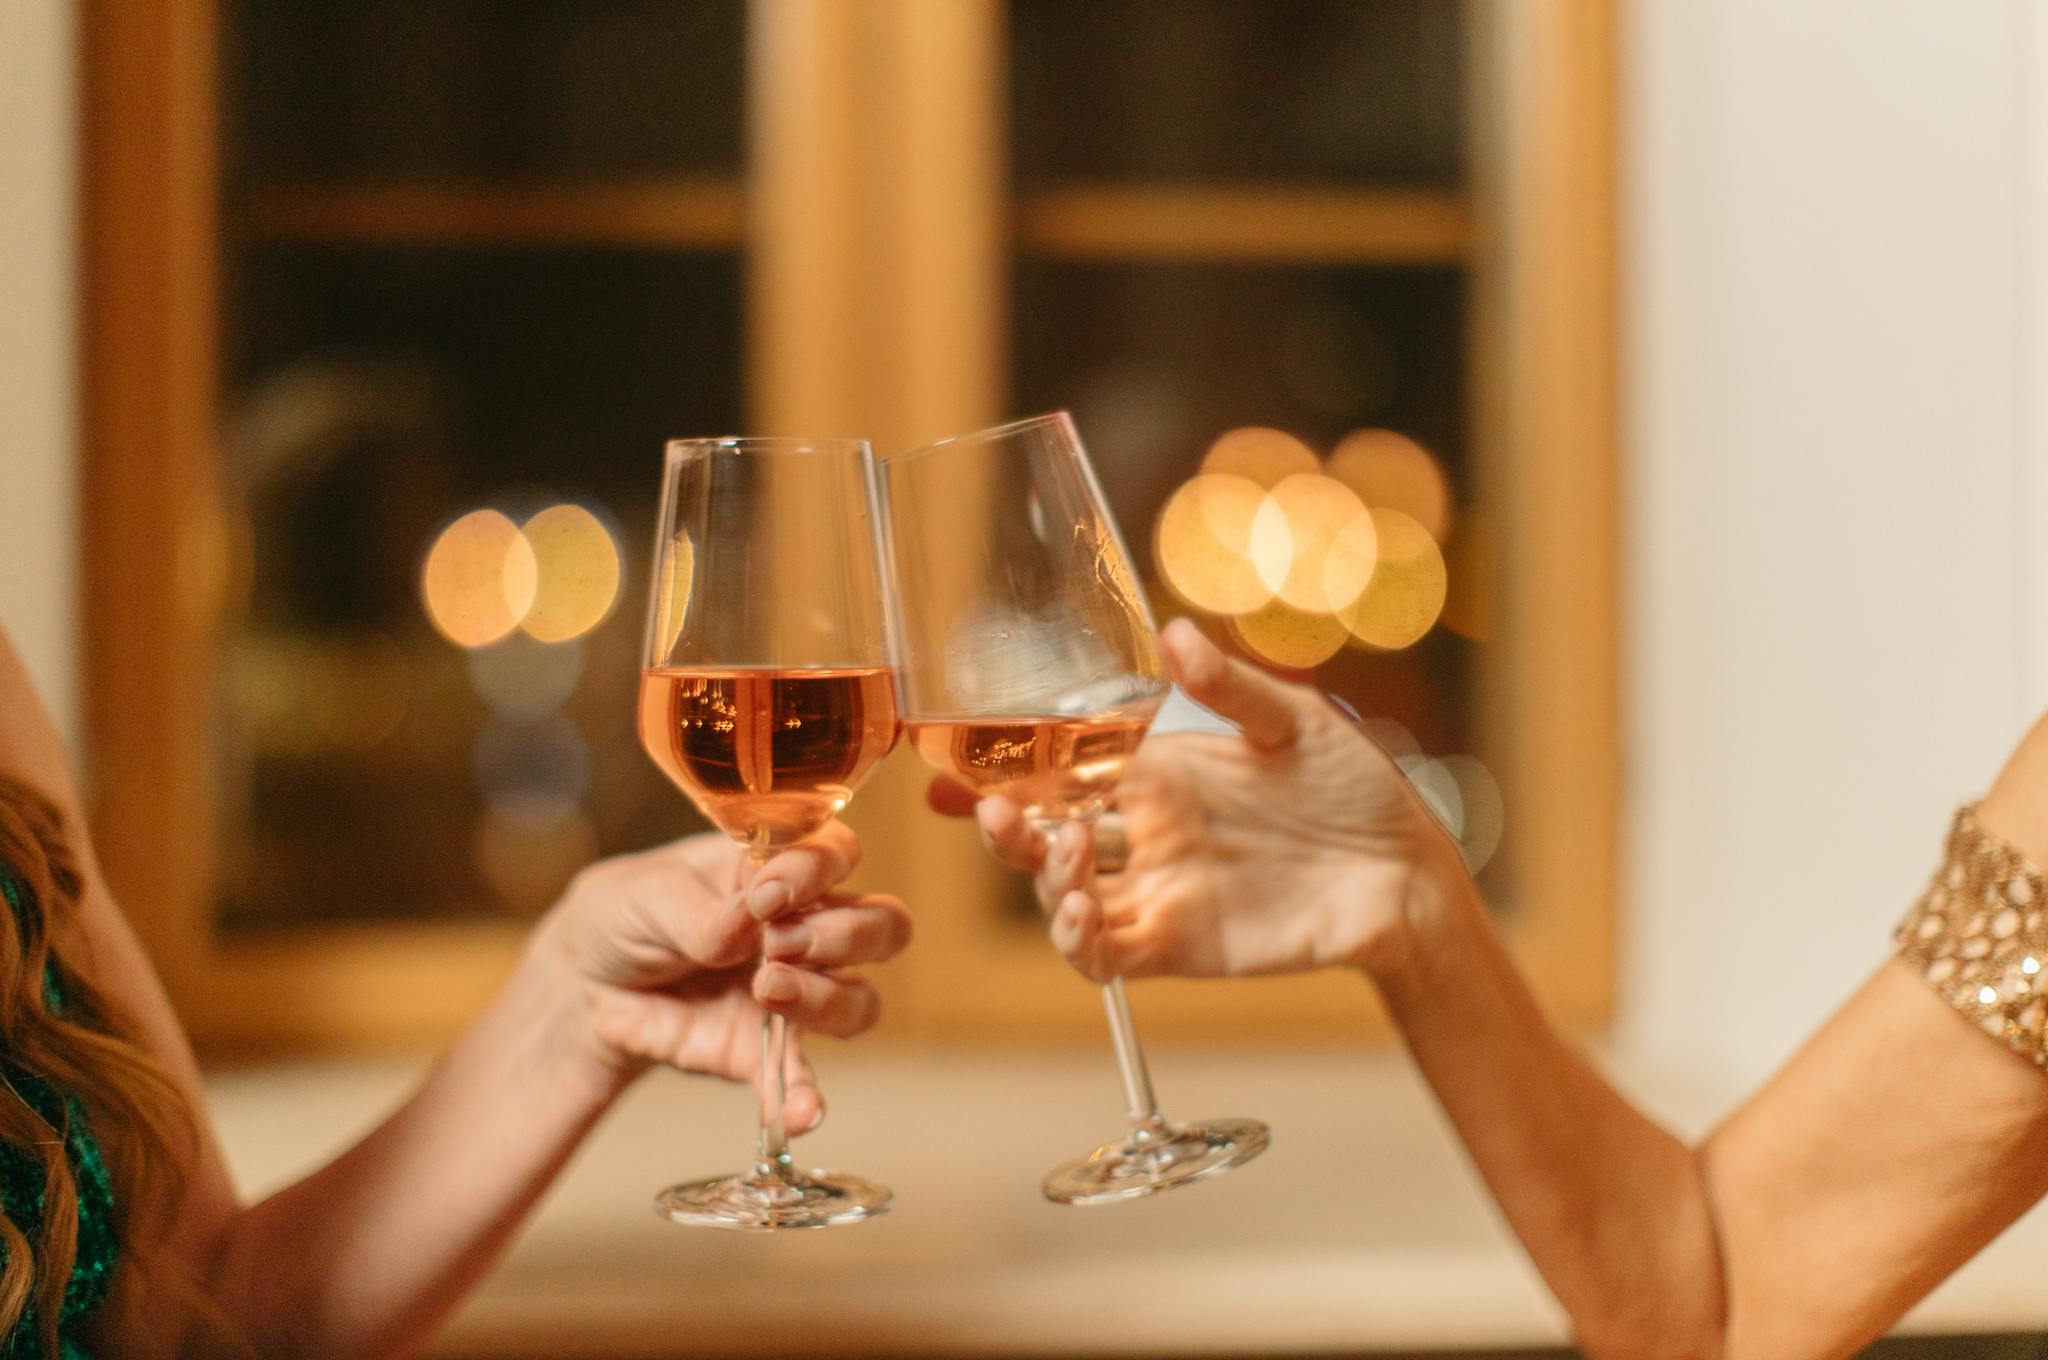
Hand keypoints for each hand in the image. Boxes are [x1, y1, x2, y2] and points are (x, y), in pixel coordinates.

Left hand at [533, 821, 910, 1132]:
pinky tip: (801, 1114)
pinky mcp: (763, 1052)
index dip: (819, 869)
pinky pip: (801, 1078)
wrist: (583, 984)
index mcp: (779, 868)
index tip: (768, 893)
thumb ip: (701, 912)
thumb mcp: (646, 894)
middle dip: (845, 934)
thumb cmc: (624, 914)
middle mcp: (804, 927)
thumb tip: (745, 926)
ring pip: (860, 999)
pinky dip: (807, 1098)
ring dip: (825, 997)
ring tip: (764, 991)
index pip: (838, 855)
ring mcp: (793, 992)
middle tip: (779, 943)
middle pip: (881, 926)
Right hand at [931, 619, 1462, 982]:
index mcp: (1159, 773)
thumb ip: (1230, 687)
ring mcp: (1157, 892)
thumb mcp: (1294, 722)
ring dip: (1043, 879)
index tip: (952, 759)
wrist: (1405, 872)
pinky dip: (1078, 939)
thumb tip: (1174, 634)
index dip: (1004, 764)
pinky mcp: (1178, 946)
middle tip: (985, 810)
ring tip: (1063, 853)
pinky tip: (1079, 913)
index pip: (1061, 766)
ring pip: (1063, 896)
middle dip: (1001, 826)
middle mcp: (1145, 834)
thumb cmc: (1356, 788)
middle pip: (1044, 835)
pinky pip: (1106, 953)